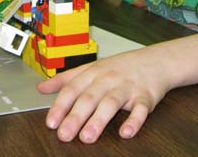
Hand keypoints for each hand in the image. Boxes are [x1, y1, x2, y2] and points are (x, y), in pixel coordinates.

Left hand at [37, 49, 169, 142]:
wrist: (156, 60)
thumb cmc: (121, 67)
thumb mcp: (91, 67)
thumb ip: (66, 79)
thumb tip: (41, 88)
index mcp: (93, 73)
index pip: (73, 89)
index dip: (61, 106)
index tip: (51, 122)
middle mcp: (108, 79)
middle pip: (89, 98)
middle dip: (75, 117)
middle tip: (64, 134)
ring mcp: (127, 87)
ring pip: (111, 103)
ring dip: (99, 120)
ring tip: (87, 137)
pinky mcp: (146, 96)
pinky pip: (141, 109)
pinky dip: (134, 121)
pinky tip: (126, 132)